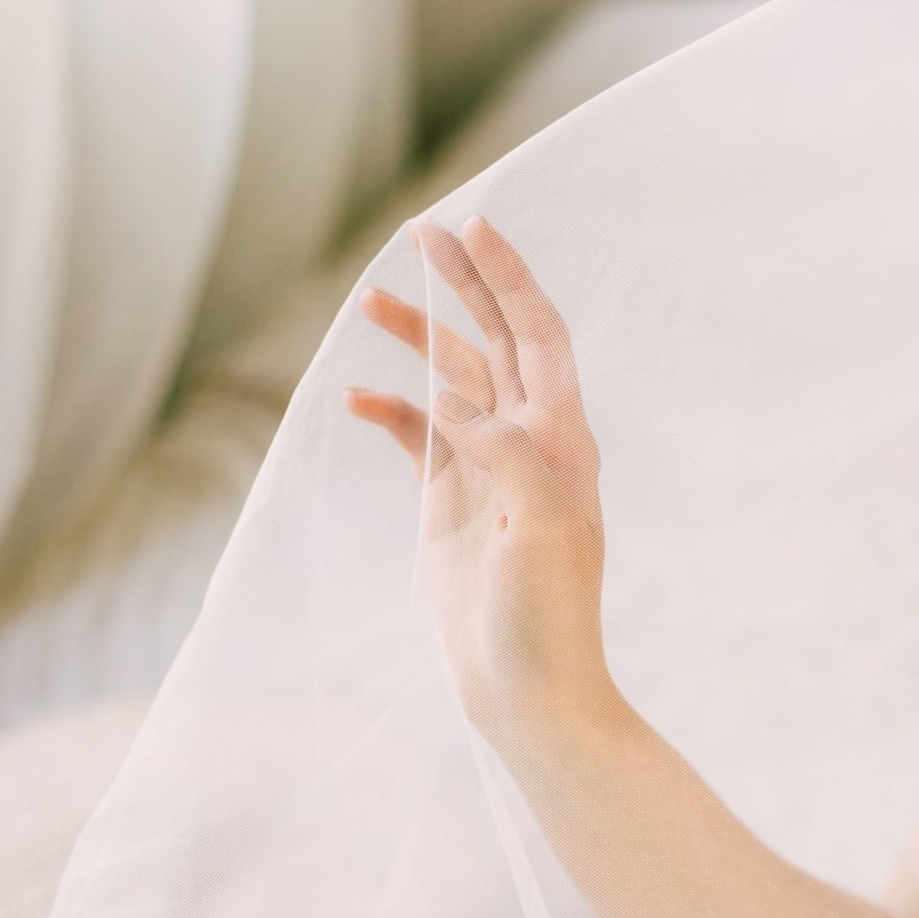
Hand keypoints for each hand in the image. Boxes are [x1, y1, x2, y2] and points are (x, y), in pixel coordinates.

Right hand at [345, 215, 615, 739]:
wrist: (529, 690)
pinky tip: (356, 395)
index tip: (472, 227)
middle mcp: (529, 444)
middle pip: (494, 342)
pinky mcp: (451, 503)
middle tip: (421, 231)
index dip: (508, 279)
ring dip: (418, 337)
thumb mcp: (540, 528)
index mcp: (562, 441)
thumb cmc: (547, 616)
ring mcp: (486, 471)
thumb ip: (506, 452)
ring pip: (452, 382)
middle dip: (462, 284)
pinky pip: (418, 438)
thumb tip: (455, 398)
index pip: (537, 336)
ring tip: (372, 298)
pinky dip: (390, 410)